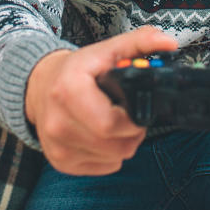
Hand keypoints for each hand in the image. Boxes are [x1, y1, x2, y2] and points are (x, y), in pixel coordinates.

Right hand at [25, 26, 177, 174]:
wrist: (40, 86)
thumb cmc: (76, 70)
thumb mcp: (107, 50)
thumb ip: (140, 43)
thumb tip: (169, 43)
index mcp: (69, 91)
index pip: (111, 123)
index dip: (133, 119)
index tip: (134, 107)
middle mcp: (58, 123)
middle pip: (117, 146)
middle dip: (132, 133)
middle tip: (128, 116)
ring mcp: (57, 146)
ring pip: (113, 159)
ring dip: (122, 144)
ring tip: (114, 123)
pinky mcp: (60, 162)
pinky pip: (103, 167)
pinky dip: (109, 155)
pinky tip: (101, 135)